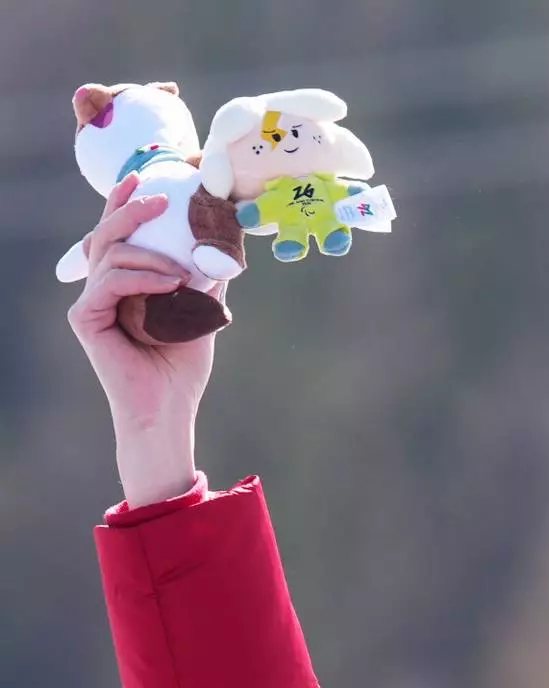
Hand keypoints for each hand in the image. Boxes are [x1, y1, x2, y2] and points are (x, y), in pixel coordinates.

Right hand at [68, 172, 225, 503]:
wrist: (168, 411)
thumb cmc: (182, 369)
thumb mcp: (201, 314)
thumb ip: (204, 281)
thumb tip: (224, 248)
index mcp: (122, 285)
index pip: (118, 236)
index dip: (125, 202)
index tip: (143, 177)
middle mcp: (101, 290)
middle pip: (107, 234)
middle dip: (130, 209)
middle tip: (159, 198)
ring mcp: (90, 303)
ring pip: (111, 254)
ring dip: (149, 255)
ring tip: (180, 272)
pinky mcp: (86, 319)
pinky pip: (111, 282)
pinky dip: (142, 277)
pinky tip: (171, 283)